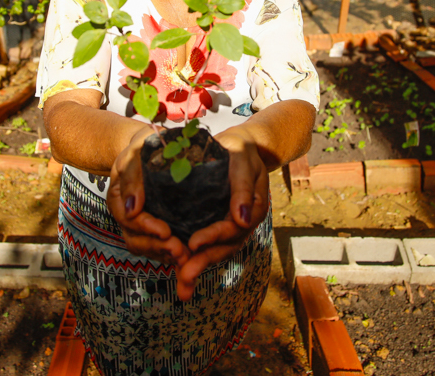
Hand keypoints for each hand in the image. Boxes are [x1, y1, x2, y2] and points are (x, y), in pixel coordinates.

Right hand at [107, 126, 190, 266]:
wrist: (153, 146)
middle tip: (180, 251)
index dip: (147, 229)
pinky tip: (188, 254)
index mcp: (119, 199)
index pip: (129, 221)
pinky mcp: (154, 226)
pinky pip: (158, 246)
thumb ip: (132, 176)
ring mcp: (140, 223)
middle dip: (157, 248)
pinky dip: (171, 253)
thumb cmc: (144, 145)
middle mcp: (127, 215)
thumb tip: (132, 209)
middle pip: (136, 240)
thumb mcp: (136, 153)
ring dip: (165, 254)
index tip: (166, 232)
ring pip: (147, 248)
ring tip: (185, 256)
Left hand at [175, 128, 268, 301]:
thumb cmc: (240, 149)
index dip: (213, 237)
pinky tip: (180, 272)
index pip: (233, 228)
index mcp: (254, 208)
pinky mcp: (217, 225)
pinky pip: (208, 247)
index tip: (193, 244)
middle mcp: (243, 222)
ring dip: (198, 269)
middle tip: (183, 277)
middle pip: (224, 248)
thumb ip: (242, 186)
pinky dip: (195, 260)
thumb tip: (243, 219)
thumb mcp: (243, 159)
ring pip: (215, 252)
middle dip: (203, 263)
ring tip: (181, 287)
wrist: (238, 146)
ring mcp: (231, 226)